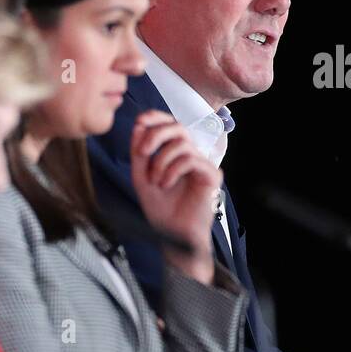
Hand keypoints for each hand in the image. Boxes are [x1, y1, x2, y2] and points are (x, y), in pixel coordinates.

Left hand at [129, 110, 220, 283]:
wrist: (173, 234)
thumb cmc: (161, 209)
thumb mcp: (141, 177)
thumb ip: (140, 154)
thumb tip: (139, 126)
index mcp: (174, 153)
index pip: (169, 124)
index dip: (155, 117)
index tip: (139, 122)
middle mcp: (190, 155)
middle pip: (178, 126)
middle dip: (156, 135)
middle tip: (142, 152)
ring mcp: (202, 164)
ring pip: (183, 143)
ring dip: (161, 160)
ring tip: (155, 180)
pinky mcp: (211, 175)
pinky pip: (191, 159)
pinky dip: (172, 170)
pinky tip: (165, 185)